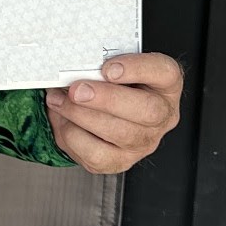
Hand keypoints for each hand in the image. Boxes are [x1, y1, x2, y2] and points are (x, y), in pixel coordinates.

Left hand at [44, 52, 181, 173]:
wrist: (91, 110)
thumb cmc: (102, 84)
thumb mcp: (105, 67)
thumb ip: (97, 64)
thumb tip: (73, 68)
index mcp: (164, 84)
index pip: (165, 72)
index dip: (138, 69)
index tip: (108, 68)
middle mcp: (161, 115)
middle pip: (147, 110)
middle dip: (107, 99)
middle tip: (77, 90)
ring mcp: (144, 142)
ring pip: (120, 134)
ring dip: (82, 116)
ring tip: (60, 101)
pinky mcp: (120, 161)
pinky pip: (96, 155)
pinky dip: (72, 135)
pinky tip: (64, 121)